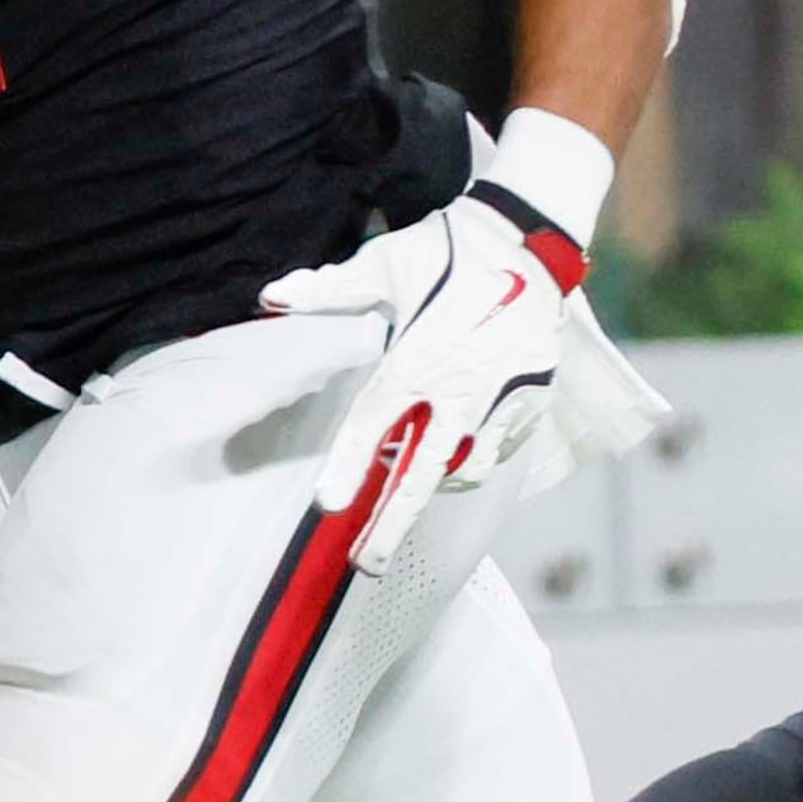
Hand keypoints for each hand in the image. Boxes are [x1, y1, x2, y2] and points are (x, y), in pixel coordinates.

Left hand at [260, 185, 586, 574]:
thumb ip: (329, 288)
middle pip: (420, 476)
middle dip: (391, 525)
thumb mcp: (384, 263)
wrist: (529, 237)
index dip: (347, 468)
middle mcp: (455, 390)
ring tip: (413, 495)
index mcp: (413, 360)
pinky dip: (477, 457)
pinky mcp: (532, 400)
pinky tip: (461, 453)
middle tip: (367, 564)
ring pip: (464, 468)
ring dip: (436, 485)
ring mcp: (499, 400)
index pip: (371, 427)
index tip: (327, 505)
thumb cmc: (448, 248)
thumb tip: (270, 295)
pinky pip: (500, 448)